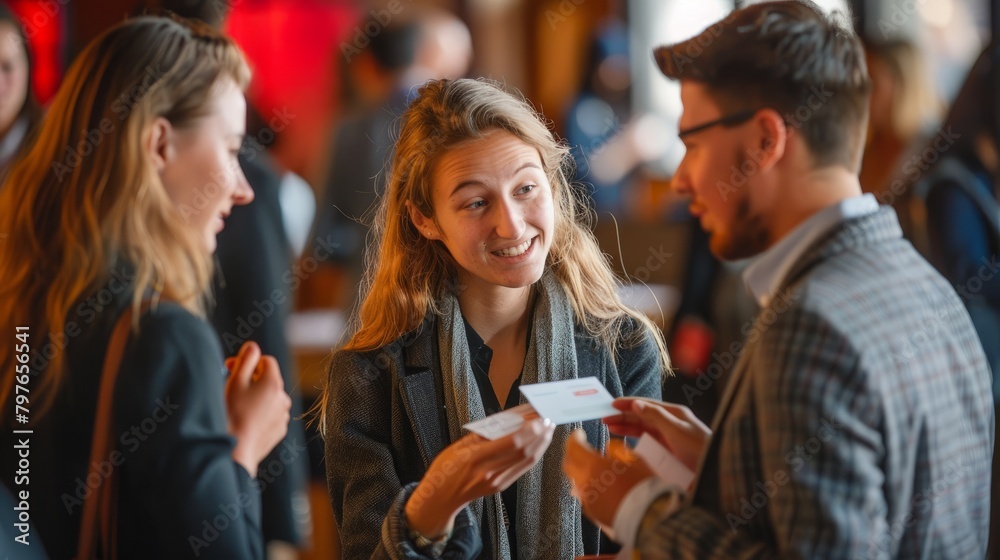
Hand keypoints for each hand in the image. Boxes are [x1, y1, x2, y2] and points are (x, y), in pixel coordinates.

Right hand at [224, 341, 291, 477]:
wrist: (236, 449)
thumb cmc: (232, 413)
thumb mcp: (235, 381)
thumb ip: (245, 359)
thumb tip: (253, 346)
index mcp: (274, 382)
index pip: (266, 361)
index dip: (249, 363)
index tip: (232, 369)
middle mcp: (283, 397)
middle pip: (268, 379)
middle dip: (252, 380)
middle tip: (232, 387)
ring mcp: (283, 415)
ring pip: (270, 398)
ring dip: (257, 397)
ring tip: (239, 408)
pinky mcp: (280, 429)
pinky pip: (270, 415)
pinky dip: (260, 414)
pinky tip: (246, 421)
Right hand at [405, 417, 554, 538]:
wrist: (440, 496)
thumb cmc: (446, 467)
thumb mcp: (459, 445)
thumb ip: (484, 434)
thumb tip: (511, 419)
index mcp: (475, 457)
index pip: (512, 442)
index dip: (530, 429)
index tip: (540, 416)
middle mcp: (489, 472)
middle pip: (524, 451)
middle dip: (540, 434)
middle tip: (549, 419)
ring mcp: (497, 482)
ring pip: (527, 461)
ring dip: (541, 443)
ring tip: (548, 429)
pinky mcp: (501, 487)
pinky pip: (522, 468)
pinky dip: (533, 454)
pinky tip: (538, 444)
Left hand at [562, 430, 653, 528]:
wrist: (647, 516)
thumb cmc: (642, 485)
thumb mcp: (633, 459)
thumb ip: (616, 450)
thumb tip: (608, 448)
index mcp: (593, 465)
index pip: (573, 448)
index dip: (574, 438)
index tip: (579, 434)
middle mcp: (584, 482)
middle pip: (568, 464)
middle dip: (572, 454)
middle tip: (580, 448)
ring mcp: (587, 499)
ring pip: (575, 481)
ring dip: (580, 471)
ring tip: (592, 467)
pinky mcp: (592, 512)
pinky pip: (584, 495)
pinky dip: (587, 486)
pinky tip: (597, 484)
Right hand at [603, 398, 709, 471]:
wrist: (713, 470)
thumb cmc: (700, 448)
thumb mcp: (676, 430)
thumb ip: (656, 416)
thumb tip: (636, 404)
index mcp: (673, 413)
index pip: (646, 405)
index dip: (627, 404)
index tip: (611, 405)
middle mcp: (670, 422)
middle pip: (642, 416)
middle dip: (623, 417)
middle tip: (605, 419)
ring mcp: (669, 436)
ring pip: (643, 429)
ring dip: (626, 427)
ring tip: (610, 427)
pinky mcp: (668, 450)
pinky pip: (647, 441)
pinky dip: (635, 439)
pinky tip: (626, 441)